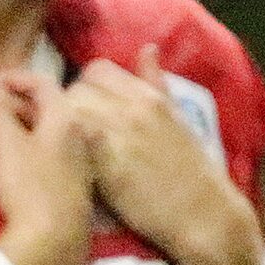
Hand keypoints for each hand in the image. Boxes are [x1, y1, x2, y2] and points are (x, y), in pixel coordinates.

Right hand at [0, 63, 98, 264]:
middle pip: (52, 105)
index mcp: (67, 118)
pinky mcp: (78, 184)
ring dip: (28, 124)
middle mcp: (82, 134)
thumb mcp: (8, 143)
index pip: (42, 82)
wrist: (55, 244)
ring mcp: (83, 161)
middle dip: (19, 100)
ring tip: (0, 130)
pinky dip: (37, 145)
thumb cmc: (30, 187)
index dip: (13, 77)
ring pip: (54, 130)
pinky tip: (21, 159)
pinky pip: (58, 152)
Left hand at [61, 46, 263, 264]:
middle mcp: (133, 106)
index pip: (97, 69)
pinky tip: (70, 166)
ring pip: (67, 109)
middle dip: (69, 107)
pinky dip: (63, 148)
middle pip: (76, 87)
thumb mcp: (177, 120)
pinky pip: (68, 137)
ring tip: (70, 151)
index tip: (86, 112)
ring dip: (62, 127)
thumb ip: (156, 85)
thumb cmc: (191, 174)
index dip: (85, 89)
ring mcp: (117, 130)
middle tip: (73, 135)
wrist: (203, 214)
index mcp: (150, 95)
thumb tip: (148, 49)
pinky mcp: (103, 158)